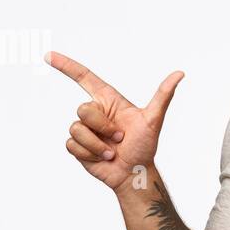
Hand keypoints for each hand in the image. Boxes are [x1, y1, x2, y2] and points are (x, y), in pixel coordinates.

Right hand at [47, 51, 183, 191]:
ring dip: (97, 144)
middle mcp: (95, 113)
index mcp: (108, 101)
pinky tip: (101, 158)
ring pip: (76, 129)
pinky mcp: (77, 146)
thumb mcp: (154, 120)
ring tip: (112, 151)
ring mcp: (85, 129)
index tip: (49, 56)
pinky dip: (89, 153)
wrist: (134, 173)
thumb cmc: (144, 146)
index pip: (84, 78)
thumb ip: (163, 96)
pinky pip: (72, 145)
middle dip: (103, 127)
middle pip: (83, 110)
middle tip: (120, 138)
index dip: (66, 66)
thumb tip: (179, 73)